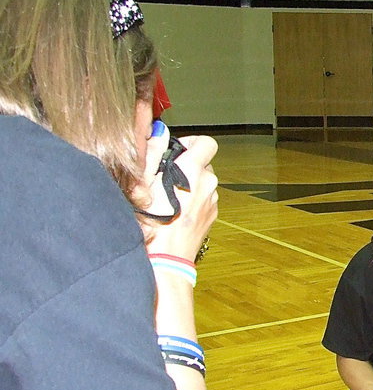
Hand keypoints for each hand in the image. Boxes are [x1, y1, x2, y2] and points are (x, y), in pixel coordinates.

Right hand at [140, 131, 218, 260]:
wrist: (166, 258)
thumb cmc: (150, 223)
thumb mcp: (141, 182)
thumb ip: (153, 152)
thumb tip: (159, 132)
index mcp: (193, 171)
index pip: (207, 142)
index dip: (192, 142)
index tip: (177, 150)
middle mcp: (208, 183)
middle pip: (203, 162)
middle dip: (186, 165)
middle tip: (164, 176)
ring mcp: (212, 201)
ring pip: (203, 182)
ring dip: (189, 183)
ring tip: (167, 196)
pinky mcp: (212, 215)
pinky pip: (204, 198)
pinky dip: (193, 199)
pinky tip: (175, 210)